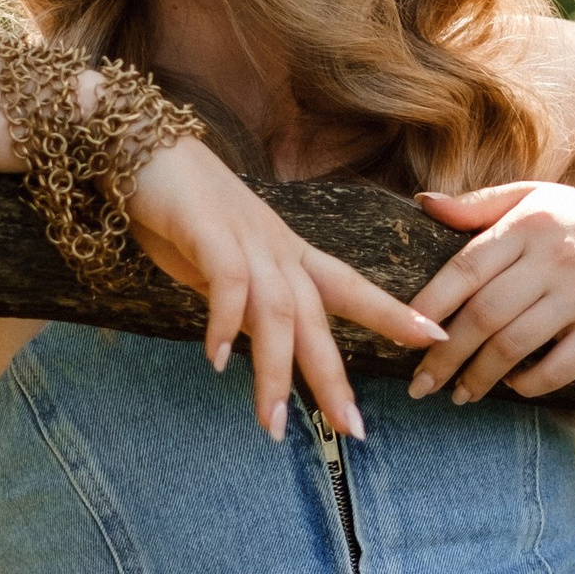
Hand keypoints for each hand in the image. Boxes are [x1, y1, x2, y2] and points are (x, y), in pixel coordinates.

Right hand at [123, 138, 445, 442]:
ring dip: (275, 373)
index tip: (434, 338)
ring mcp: (245, 239)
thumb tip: (251, 342)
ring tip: (271, 425)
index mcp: (287, 254)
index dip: (393, 313)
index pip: (351, 287)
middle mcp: (276, 248)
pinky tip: (218, 361)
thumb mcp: (219, 265)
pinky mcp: (207, 231)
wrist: (140, 144)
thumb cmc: (181, 208)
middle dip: (335, 377)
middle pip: (318, 318)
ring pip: (276, 313)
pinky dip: (225, 323)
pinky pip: (227, 283)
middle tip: (353, 430)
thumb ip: (241, 302)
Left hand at [407, 180, 574, 401]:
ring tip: (460, 393)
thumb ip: (479, 206)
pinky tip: (514, 386)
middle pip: (483, 315)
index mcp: (529, 224)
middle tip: (420, 383)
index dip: (429, 306)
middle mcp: (555, 257)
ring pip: (514, 346)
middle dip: (444, 356)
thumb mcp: (537, 198)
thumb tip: (423, 203)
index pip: (465, 269)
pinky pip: (559, 368)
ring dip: (479, 377)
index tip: (403, 334)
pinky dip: (529, 383)